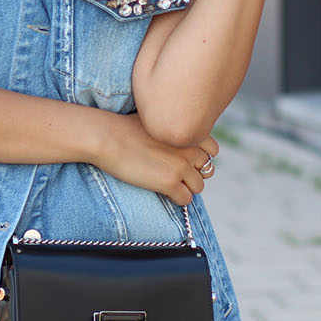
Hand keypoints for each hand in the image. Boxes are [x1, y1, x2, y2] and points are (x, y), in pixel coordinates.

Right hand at [95, 114, 219, 205]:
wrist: (107, 137)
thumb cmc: (124, 127)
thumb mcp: (157, 120)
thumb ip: (173, 130)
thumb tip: (177, 140)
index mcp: (187, 131)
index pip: (213, 149)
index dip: (200, 157)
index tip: (186, 160)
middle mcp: (189, 148)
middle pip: (207, 169)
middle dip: (194, 173)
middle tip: (176, 173)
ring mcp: (181, 166)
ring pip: (198, 186)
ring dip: (186, 187)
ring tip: (169, 184)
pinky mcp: (169, 183)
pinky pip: (186, 199)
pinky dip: (177, 198)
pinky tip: (164, 192)